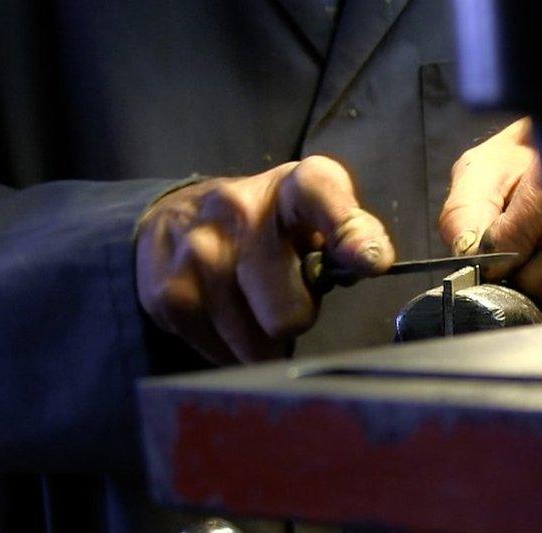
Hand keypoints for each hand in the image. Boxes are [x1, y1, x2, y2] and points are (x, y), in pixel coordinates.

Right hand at [136, 156, 394, 363]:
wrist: (173, 217)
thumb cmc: (267, 223)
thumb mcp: (313, 211)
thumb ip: (351, 233)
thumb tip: (373, 259)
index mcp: (290, 186)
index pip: (321, 195)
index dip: (350, 233)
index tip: (369, 261)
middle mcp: (240, 211)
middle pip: (291, 313)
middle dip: (296, 315)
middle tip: (284, 291)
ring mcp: (199, 254)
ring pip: (258, 345)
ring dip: (263, 336)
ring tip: (253, 299)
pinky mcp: (169, 295)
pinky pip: (225, 355)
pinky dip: (232, 346)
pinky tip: (226, 312)